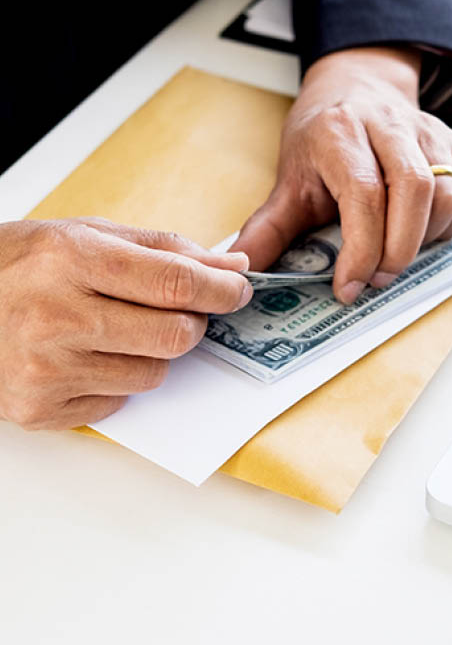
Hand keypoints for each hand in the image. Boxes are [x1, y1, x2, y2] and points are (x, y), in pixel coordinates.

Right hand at [0, 218, 251, 429]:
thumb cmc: (20, 265)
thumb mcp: (88, 235)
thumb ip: (164, 249)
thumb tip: (229, 267)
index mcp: (72, 259)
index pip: (177, 282)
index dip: (221, 289)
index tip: (237, 290)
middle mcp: (58, 317)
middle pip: (176, 335)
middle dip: (191, 323)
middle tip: (178, 311)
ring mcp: (47, 370)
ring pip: (154, 374)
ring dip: (152, 353)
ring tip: (114, 330)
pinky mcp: (41, 409)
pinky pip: (119, 403)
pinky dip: (116, 381)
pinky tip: (85, 357)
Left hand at [230, 47, 451, 303]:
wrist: (355, 89)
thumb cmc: (322, 139)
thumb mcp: (289, 178)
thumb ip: (269, 227)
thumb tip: (243, 270)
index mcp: (340, 132)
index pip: (363, 193)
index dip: (361, 249)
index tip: (348, 287)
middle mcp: (389, 126)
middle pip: (415, 189)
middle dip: (398, 250)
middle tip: (377, 281)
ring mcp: (428, 133)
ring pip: (447, 195)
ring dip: (425, 241)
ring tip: (394, 257)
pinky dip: (450, 228)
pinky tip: (421, 236)